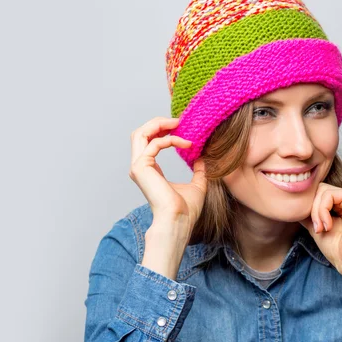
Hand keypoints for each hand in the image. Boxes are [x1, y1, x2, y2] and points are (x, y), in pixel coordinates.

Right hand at [129, 117, 207, 232]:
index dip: (163, 131)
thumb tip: (203, 160)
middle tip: (178, 121)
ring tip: (178, 123)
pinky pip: (154, 143)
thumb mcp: (197, 185)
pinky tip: (186, 143)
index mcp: (149, 170)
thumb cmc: (186, 210)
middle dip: (158, 123)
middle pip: (140, 133)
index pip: (149, 142)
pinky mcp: (141, 167)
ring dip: (159, 124)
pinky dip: (171, 139)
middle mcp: (140, 167)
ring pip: (140, 133)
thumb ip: (198, 171)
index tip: (182, 129)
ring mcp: (138, 167)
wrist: (179, 221)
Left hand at [298, 182, 341, 274]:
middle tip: (317, 227)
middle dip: (312, 208)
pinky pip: (329, 194)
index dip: (310, 207)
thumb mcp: (315, 226)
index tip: (313, 226)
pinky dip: (322, 210)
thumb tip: (295, 202)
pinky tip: (328, 225)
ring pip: (322, 190)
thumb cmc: (336, 248)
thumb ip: (308, 213)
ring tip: (322, 228)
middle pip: (318, 188)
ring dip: (316, 211)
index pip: (317, 193)